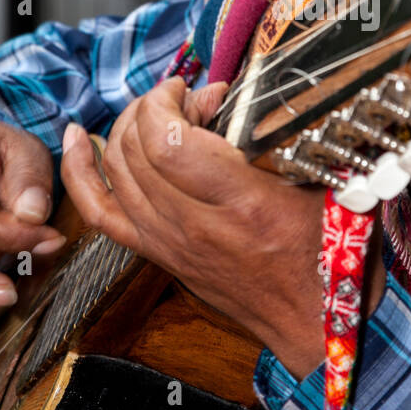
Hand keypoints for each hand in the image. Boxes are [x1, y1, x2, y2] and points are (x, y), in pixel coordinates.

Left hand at [60, 78, 385, 378]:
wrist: (317, 321)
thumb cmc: (332, 252)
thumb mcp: (327, 183)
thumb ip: (280, 135)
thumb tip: (226, 96)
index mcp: (240, 205)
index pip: (167, 140)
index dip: (170, 101)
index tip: (194, 88)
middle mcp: (194, 226)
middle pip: (135, 149)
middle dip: (153, 108)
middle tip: (185, 99)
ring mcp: (169, 243)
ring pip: (114, 171)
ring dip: (127, 129)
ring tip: (156, 112)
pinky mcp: (157, 254)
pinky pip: (99, 211)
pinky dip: (80, 172)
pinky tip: (77, 139)